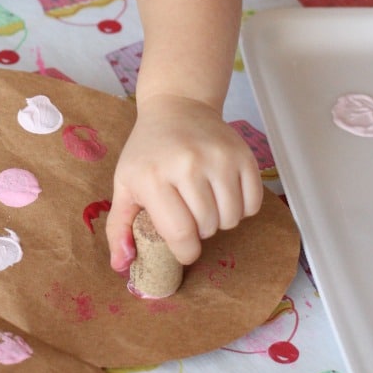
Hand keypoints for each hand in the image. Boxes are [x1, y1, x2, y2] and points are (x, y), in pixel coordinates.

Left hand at [106, 94, 262, 270]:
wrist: (177, 107)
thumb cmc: (148, 151)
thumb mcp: (124, 184)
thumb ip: (119, 227)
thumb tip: (121, 266)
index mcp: (153, 176)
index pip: (180, 233)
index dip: (184, 252)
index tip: (183, 249)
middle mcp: (188, 165)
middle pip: (208, 227)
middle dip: (200, 232)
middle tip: (189, 214)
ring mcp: (219, 158)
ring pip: (231, 218)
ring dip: (220, 221)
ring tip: (205, 204)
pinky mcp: (243, 155)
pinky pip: (253, 203)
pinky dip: (241, 208)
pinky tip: (224, 194)